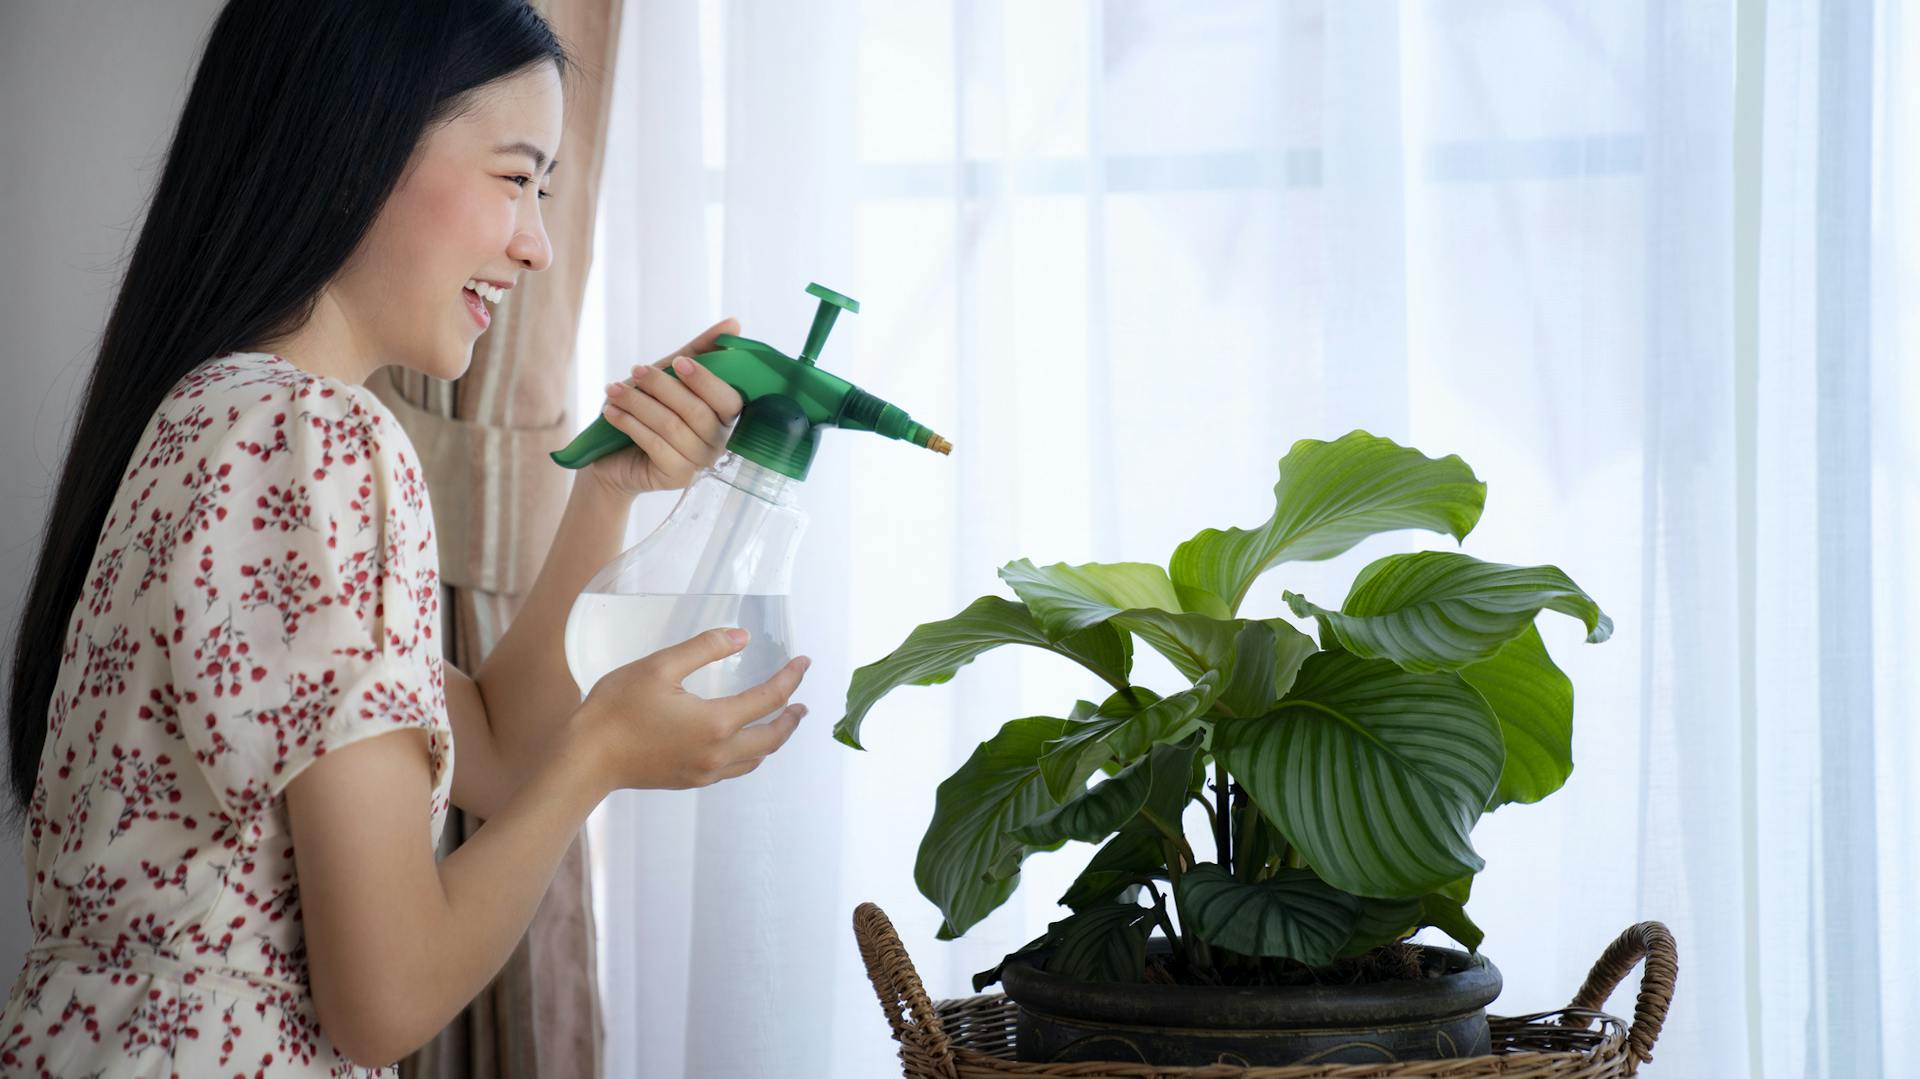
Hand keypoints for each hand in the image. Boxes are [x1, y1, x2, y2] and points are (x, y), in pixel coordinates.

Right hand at [572, 627, 808, 791]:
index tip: (803, 662)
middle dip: (791, 718)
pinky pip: (735, 770)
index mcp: (716, 723)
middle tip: (802, 702)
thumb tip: (742, 637)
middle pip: (772, 738)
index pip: (769, 698)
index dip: (791, 677)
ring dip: (774, 739)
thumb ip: (704, 648)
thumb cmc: (617, 710)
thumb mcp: (659, 666)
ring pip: (755, 758)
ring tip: (781, 721)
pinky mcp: (690, 781)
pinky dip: (750, 754)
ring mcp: (705, 772)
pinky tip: (743, 743)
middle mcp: (718, 753)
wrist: (586, 759)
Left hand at [586, 318, 747, 497]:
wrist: (612, 457)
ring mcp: (700, 463)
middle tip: (636, 370)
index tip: (677, 361)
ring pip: (671, 425)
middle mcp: (719, 442)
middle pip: (696, 411)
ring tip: (612, 390)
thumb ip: (700, 353)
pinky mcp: (677, 477)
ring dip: (638, 403)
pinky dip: (629, 423)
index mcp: (725, 417)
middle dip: (663, 386)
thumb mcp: (669, 377)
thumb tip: (734, 324)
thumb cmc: (647, 411)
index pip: (729, 399)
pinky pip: (655, 444)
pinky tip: (611, 411)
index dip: (705, 380)